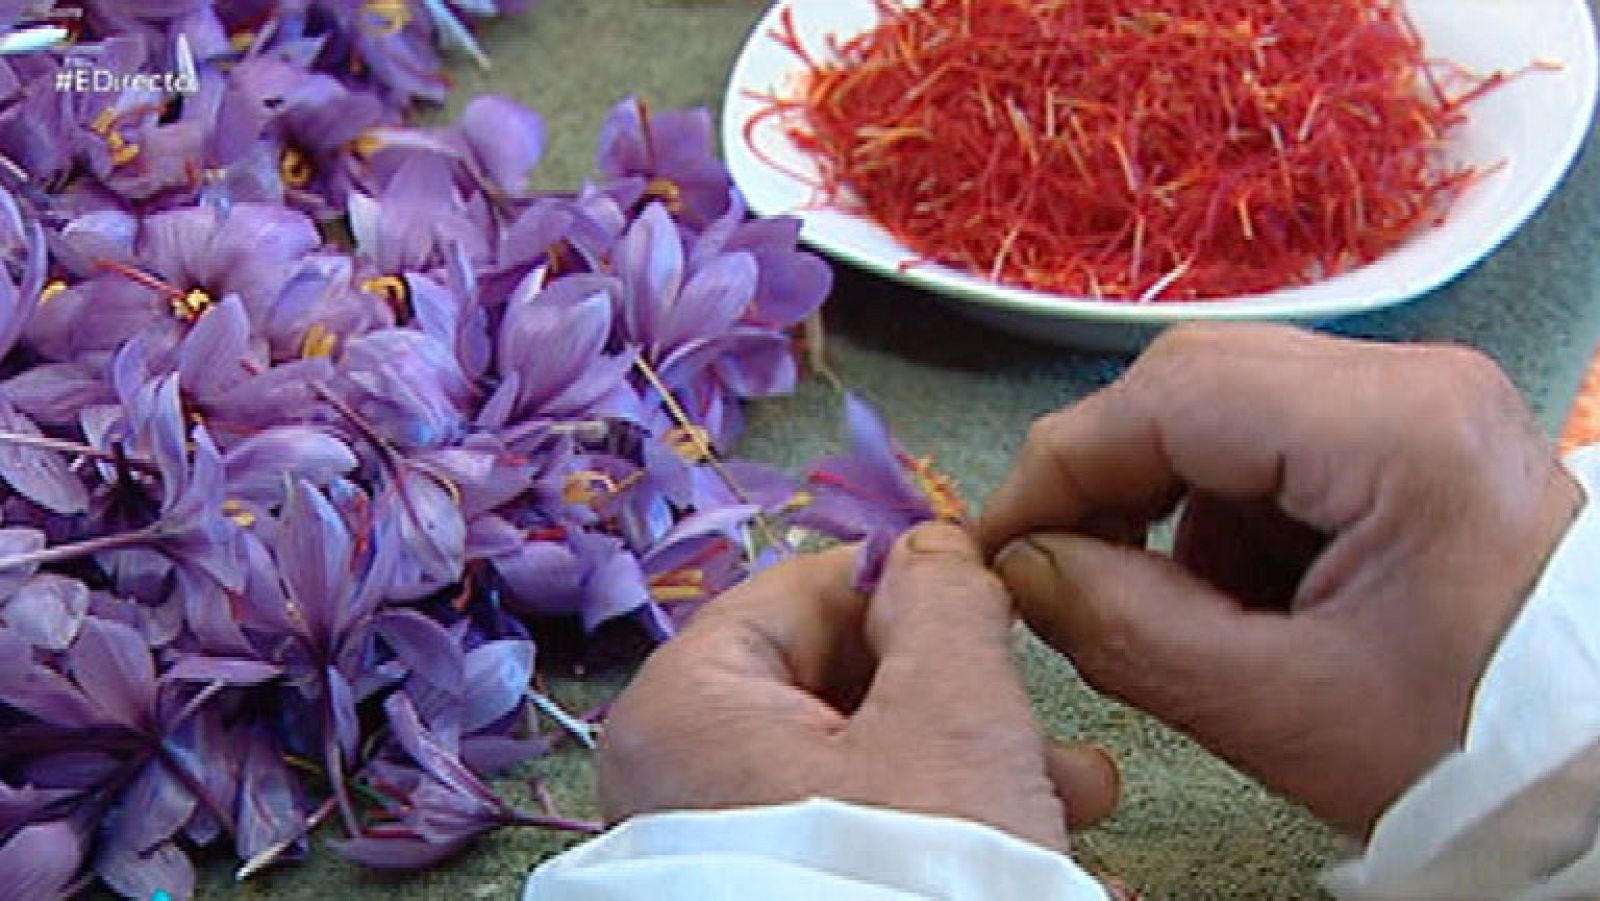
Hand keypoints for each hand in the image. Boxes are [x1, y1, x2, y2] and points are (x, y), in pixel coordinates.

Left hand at [597, 522, 1120, 851]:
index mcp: (688, 711)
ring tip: (1082, 807)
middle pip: (841, 693)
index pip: (796, 595)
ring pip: (869, 782)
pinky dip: (949, 852)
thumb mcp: (954, 713)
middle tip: (1051, 722)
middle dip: (969, 703)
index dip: (903, 582)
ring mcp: (725, 863)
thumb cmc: (913, 880)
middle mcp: (681, 789)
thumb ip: (945, 605)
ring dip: (985, 782)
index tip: (987, 593)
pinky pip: (862, 855)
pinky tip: (1047, 878)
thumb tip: (932, 551)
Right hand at [979, 323, 1582, 835]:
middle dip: (1111, 474)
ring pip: (1226, 405)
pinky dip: (1223, 512)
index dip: (1060, 465)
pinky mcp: (1411, 433)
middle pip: (1195, 379)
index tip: (998, 543)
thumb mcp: (1278, 710)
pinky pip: (1273, 440)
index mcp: (1397, 429)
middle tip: (1061, 566)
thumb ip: (1125, 629)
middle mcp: (1411, 380)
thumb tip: (1022, 566)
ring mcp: (1416, 400)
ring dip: (1167, 497)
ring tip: (1172, 604)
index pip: (1171, 397)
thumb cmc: (1470, 748)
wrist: (1598, 768)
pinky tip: (1241, 594)